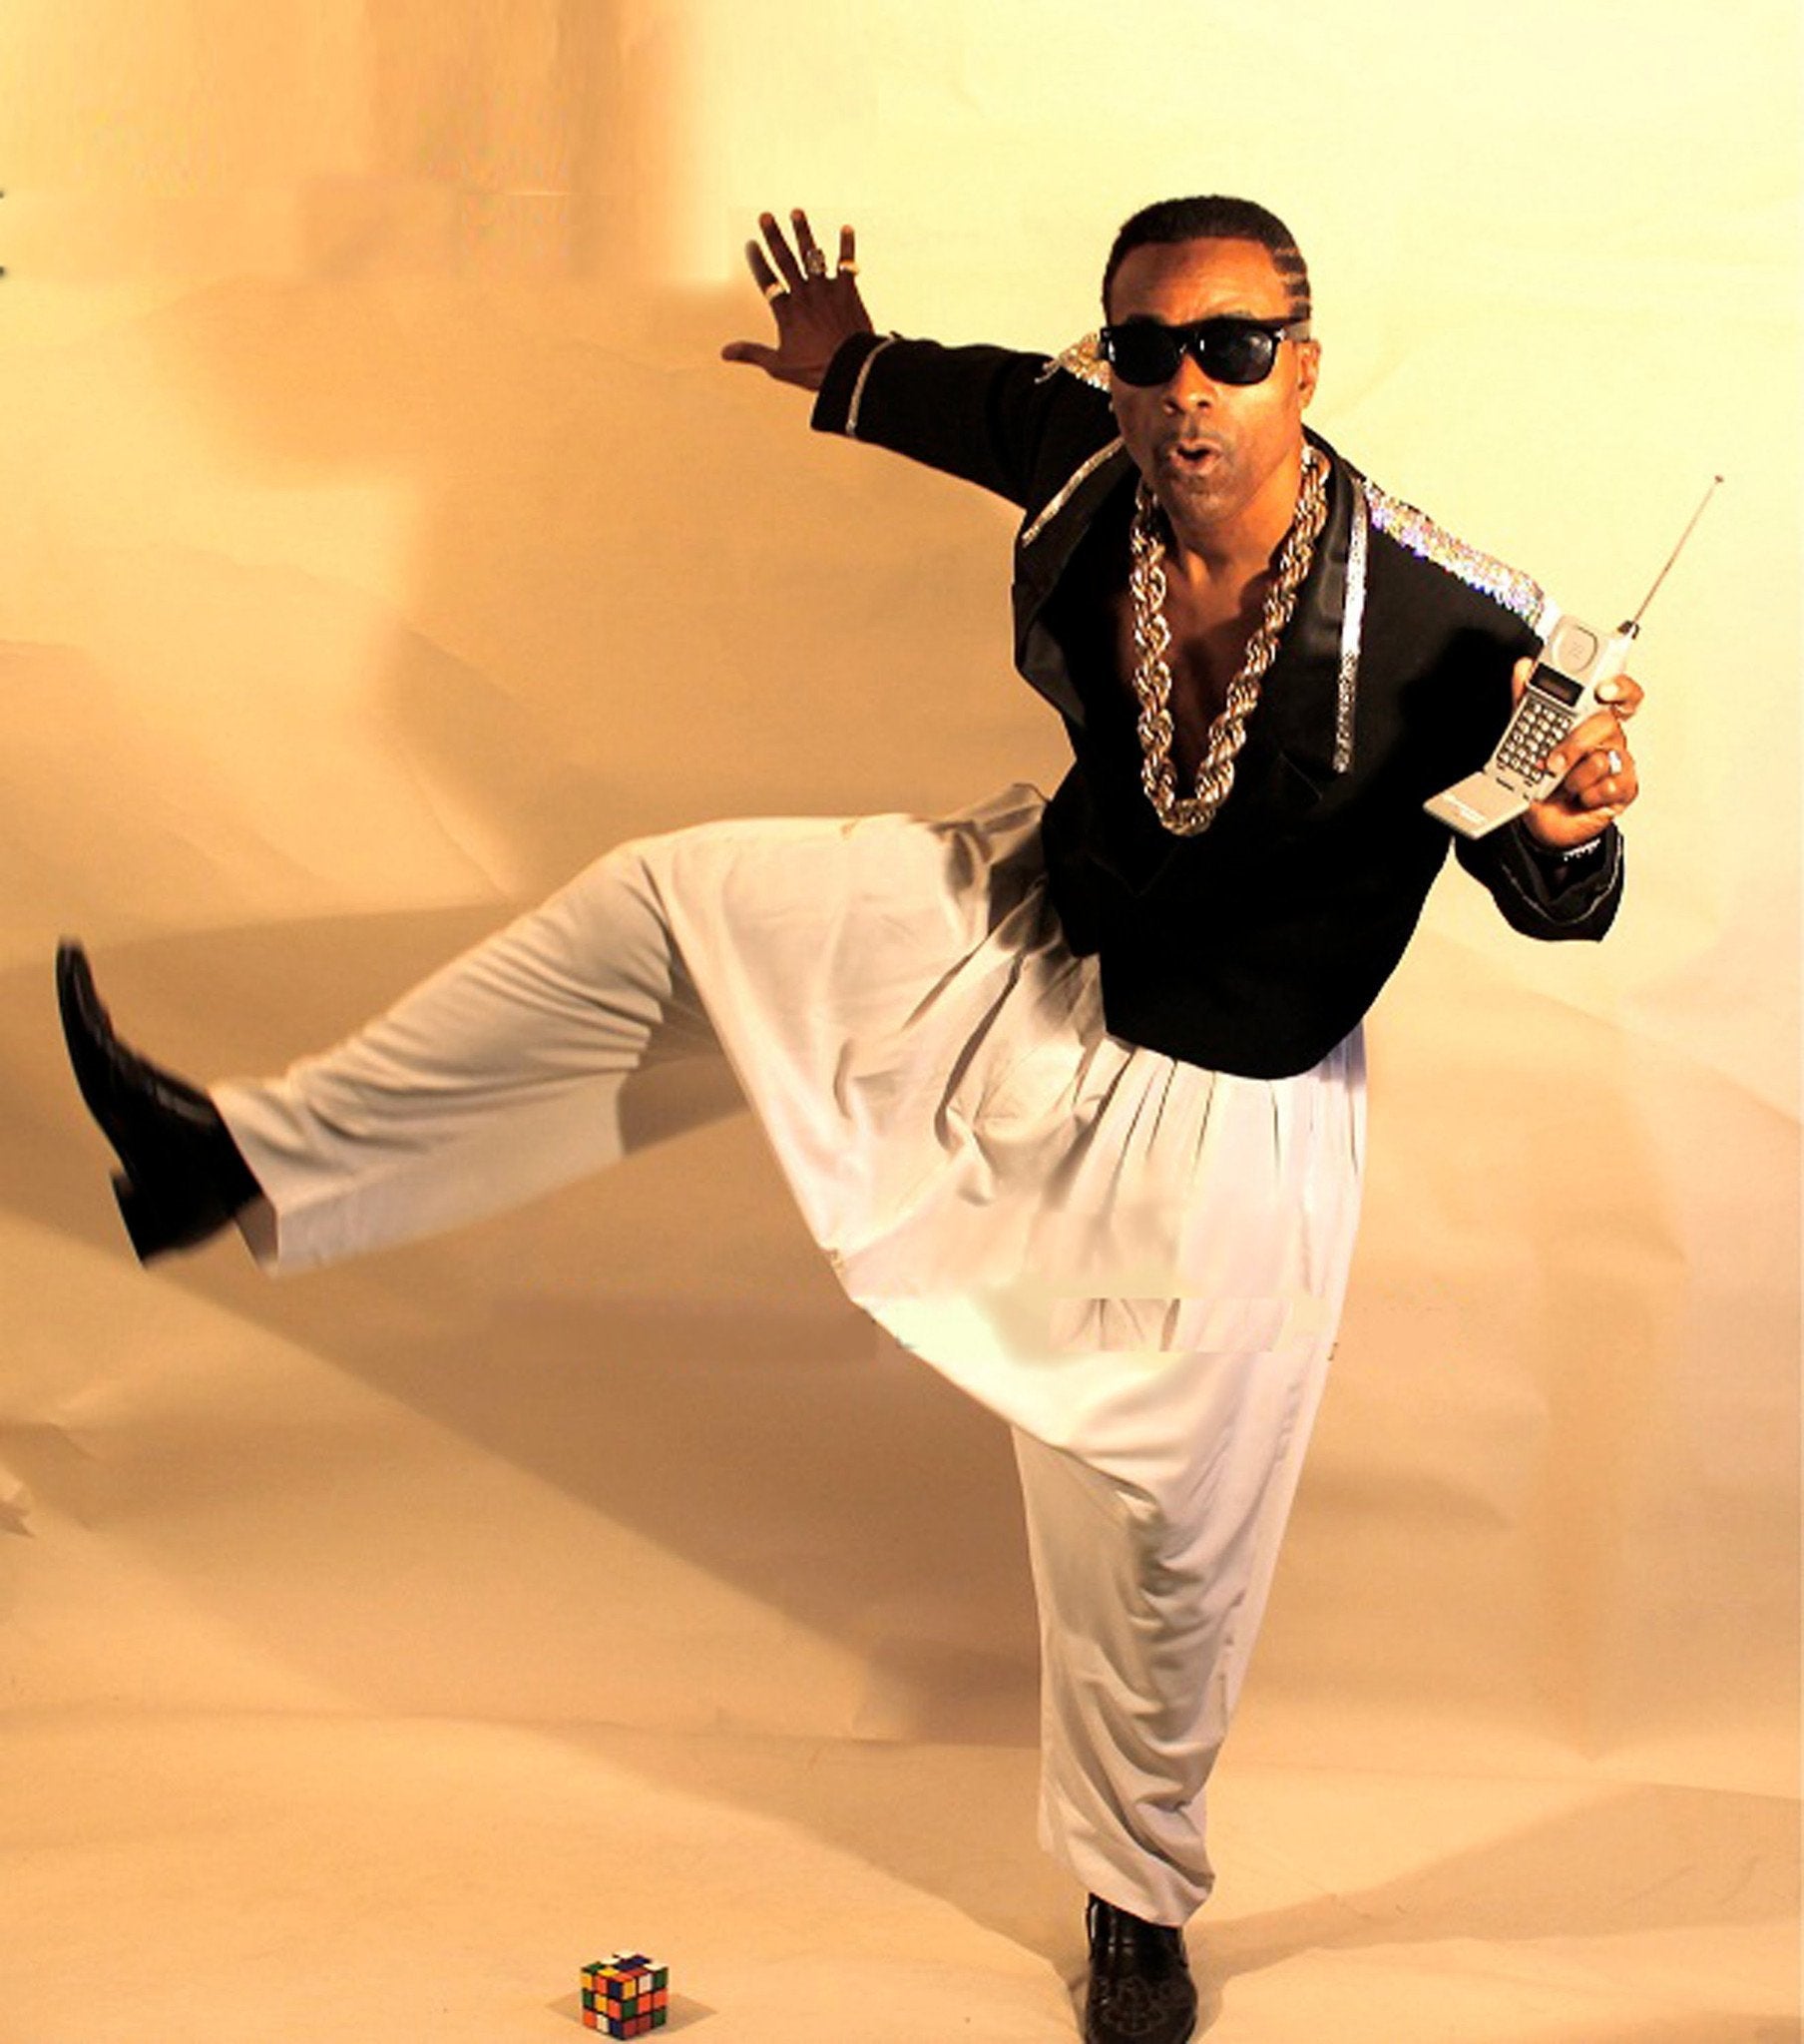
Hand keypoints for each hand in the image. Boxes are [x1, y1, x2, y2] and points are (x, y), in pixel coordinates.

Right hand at [720, 207, 872, 391]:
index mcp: (786, 311)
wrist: (851, 368)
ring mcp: (826, 290)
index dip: (758, 260)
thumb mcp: (779, 365)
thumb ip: (751, 353)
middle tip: (766, 216)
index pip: (767, 279)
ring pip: (812, 255)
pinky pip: (846, 264)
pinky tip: (846, 228)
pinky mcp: (847, 291)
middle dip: (774, 236)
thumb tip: (724, 353)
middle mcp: (803, 294)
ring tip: (797, 212)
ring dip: (804, 233)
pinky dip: (847, 246)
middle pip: (785, 260)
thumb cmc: (815, 369)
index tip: (751, 243)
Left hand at [1517, 658, 1644, 850]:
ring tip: (1560, 783)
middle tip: (1553, 760)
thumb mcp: (1527, 736)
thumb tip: (1524, 668)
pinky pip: (1612, 785)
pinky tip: (1579, 796)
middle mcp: (1608, 739)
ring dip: (1574, 775)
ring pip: (1604, 757)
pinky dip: (1588, 793)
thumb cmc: (1542, 776)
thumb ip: (1526, 700)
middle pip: (1607, 724)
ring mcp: (1617, 764)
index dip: (1619, 687)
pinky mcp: (1622, 790)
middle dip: (1575, 743)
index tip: (1603, 689)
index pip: (1618, 694)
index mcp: (1591, 720)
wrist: (1542, 819)